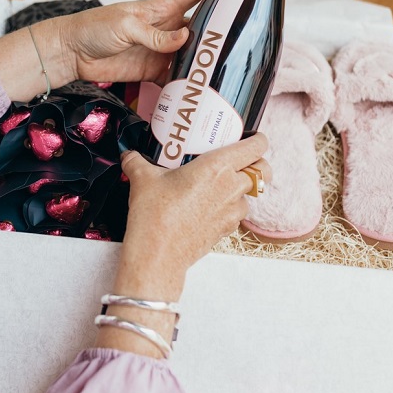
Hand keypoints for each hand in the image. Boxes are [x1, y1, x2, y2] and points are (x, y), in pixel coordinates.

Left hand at [50, 0, 220, 85]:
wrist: (72, 53)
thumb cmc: (94, 28)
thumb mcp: (125, 26)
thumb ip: (154, 34)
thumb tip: (185, 39)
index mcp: (162, 8)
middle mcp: (168, 28)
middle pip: (202, 26)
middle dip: (224, 27)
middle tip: (250, 32)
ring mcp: (162, 51)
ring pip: (194, 54)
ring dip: (209, 60)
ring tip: (235, 65)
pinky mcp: (154, 71)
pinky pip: (176, 78)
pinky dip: (188, 84)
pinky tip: (204, 89)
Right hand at [115, 134, 270, 303]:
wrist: (157, 254)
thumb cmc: (155, 215)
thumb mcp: (142, 179)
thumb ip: (137, 162)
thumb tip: (130, 156)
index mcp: (218, 166)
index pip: (256, 147)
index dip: (257, 140)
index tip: (250, 138)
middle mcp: (231, 187)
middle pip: (263, 170)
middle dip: (256, 164)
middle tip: (238, 161)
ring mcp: (232, 211)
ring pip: (250, 194)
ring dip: (241, 188)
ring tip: (217, 185)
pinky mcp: (227, 229)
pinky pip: (236, 213)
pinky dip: (228, 207)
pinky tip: (207, 206)